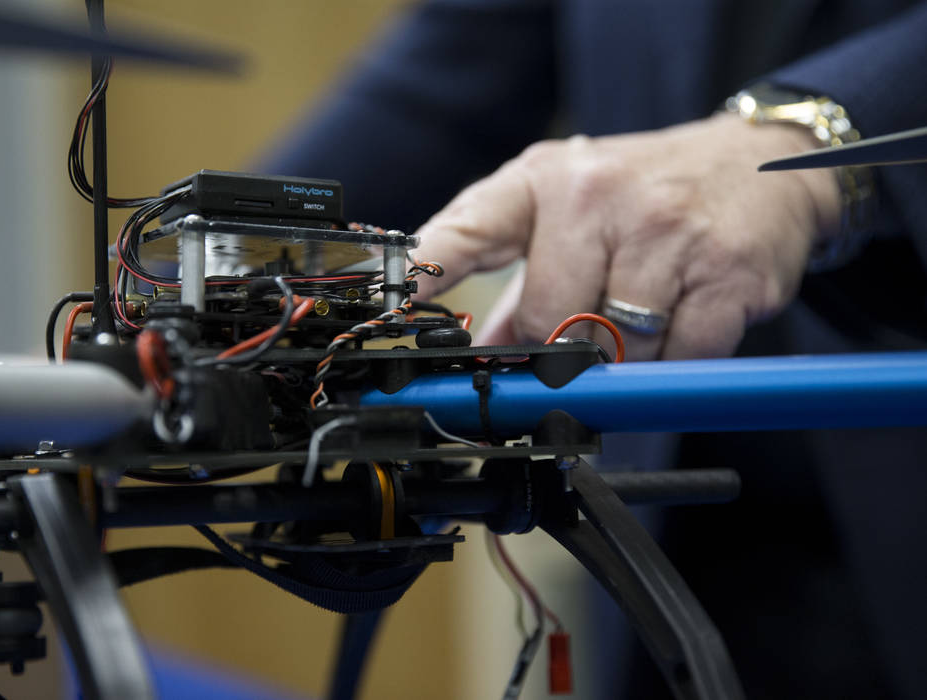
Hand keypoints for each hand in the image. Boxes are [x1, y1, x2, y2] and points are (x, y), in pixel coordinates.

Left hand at [413, 112, 841, 359]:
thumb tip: (487, 359)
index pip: (464, 231)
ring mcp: (664, 229)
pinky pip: (679, 357)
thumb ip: (522, 284)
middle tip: (590, 330)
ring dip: (627, 356)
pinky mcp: (725, 270)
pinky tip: (686, 316)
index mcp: (542, 182)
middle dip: (563, 347)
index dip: (422, 278)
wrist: (760, 164)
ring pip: (617, 346)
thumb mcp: (572, 214)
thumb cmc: (648, 193)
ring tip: (649, 308)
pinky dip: (677, 360)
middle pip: (549, 318)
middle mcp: (596, 194)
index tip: (390, 314)